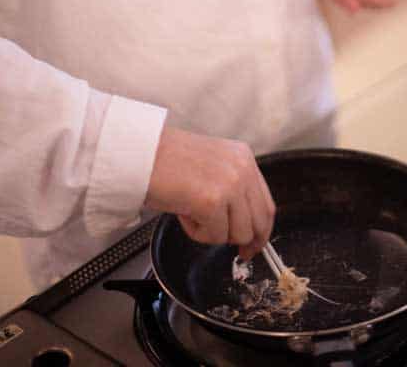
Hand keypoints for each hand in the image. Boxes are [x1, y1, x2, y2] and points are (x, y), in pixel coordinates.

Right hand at [145, 126, 275, 259]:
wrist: (140, 153)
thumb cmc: (166, 160)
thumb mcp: (211, 165)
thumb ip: (232, 186)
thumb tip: (244, 225)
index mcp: (243, 157)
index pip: (266, 204)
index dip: (261, 231)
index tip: (253, 245)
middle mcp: (241, 168)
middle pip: (259, 222)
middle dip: (245, 242)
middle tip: (236, 253)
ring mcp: (229, 184)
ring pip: (238, 234)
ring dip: (214, 234)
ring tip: (192, 214)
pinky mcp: (212, 201)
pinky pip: (215, 236)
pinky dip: (197, 233)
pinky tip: (184, 213)